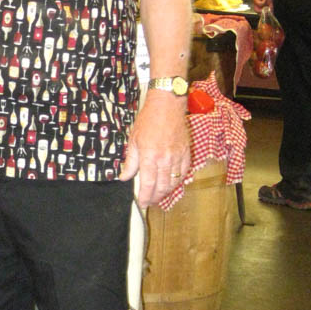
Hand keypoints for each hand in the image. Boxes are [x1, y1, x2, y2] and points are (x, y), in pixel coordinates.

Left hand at [119, 90, 190, 207]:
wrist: (167, 106)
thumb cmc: (148, 120)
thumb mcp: (133, 140)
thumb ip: (130, 162)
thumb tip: (124, 176)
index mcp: (150, 156)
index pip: (148, 184)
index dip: (145, 197)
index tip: (142, 203)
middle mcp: (165, 159)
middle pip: (162, 187)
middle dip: (156, 198)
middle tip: (150, 202)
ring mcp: (177, 156)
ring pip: (174, 182)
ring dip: (166, 192)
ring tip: (159, 196)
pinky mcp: (186, 153)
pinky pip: (184, 173)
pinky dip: (178, 181)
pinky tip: (171, 183)